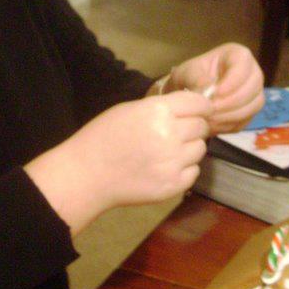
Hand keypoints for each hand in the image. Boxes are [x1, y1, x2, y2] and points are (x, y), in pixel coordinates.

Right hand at [25, 91, 212, 232]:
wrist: (87, 174)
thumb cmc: (104, 137)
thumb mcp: (130, 109)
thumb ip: (161, 107)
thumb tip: (189, 107)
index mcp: (158, 111)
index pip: (199, 104)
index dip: (202, 107)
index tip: (200, 111)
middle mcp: (171, 134)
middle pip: (202, 127)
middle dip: (194, 127)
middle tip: (179, 132)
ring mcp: (174, 162)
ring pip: (200, 149)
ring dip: (189, 148)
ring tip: (169, 151)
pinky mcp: (173, 185)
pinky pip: (194, 172)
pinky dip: (184, 169)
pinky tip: (165, 167)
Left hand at [164, 43, 263, 134]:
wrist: (189, 92)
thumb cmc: (190, 76)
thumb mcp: (187, 72)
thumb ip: (197, 78)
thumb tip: (209, 89)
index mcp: (238, 55)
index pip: (243, 66)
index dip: (232, 82)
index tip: (214, 94)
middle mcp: (252, 72)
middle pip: (253, 88)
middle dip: (231, 102)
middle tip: (210, 110)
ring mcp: (254, 93)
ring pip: (253, 106)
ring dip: (230, 116)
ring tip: (209, 119)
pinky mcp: (250, 111)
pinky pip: (247, 120)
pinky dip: (230, 125)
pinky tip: (213, 125)